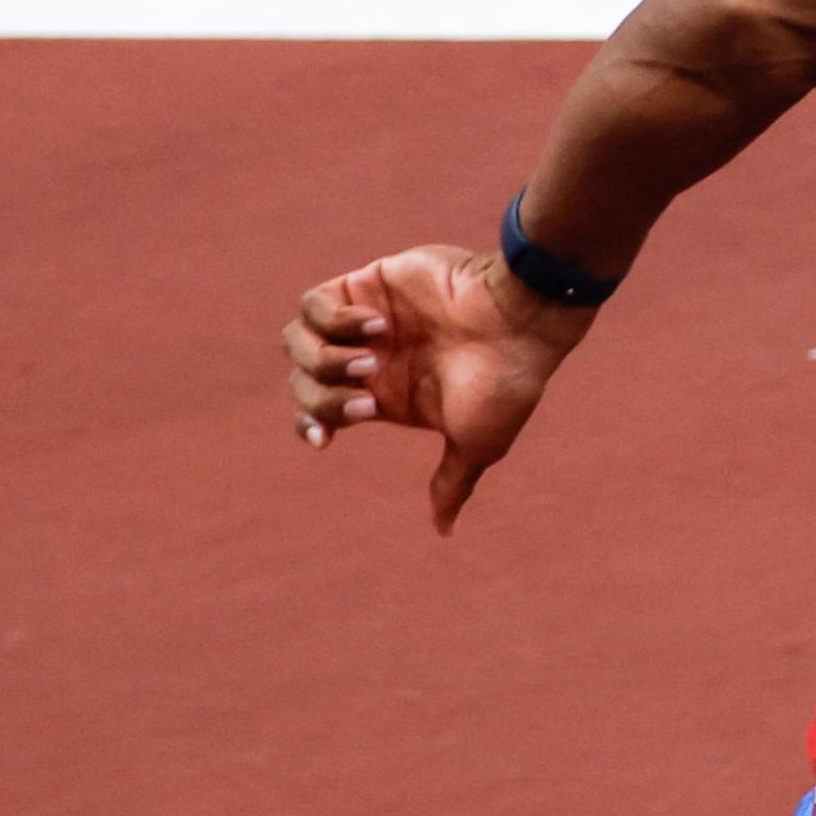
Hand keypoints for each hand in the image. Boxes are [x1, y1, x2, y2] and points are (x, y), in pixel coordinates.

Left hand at [281, 244, 595, 532]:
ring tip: (372, 360)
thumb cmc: (504, 384)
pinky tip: (377, 325)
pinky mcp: (366, 284)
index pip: (316, 411)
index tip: (323, 441)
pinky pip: (314, 303)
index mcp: (383, 397)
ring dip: (325, 359)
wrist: (519, 321)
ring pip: (296, 340)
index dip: (307, 424)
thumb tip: (442, 531)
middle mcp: (368, 358)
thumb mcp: (477, 443)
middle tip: (370, 398)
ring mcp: (364, 320)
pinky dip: (333, 320)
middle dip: (325, 397)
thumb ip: (452, 482)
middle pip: (301, 380)